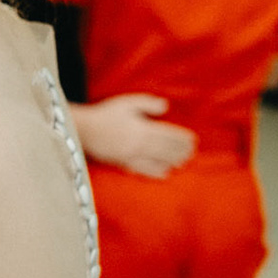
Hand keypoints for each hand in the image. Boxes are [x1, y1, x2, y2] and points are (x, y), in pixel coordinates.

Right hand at [71, 95, 195, 178]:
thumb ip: (147, 103)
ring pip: (157, 160)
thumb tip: (165, 106)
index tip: (193, 140)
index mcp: (143, 128)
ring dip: (172, 161)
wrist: (84, 130)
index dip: (182, 138)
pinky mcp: (123, 163)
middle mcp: (140, 144)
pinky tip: (165, 174)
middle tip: (192, 152)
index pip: (168, 134)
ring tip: (184, 162)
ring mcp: (132, 156)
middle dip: (180, 150)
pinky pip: (143, 170)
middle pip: (166, 149)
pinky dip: (156, 172)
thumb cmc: (106, 114)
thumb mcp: (127, 103)